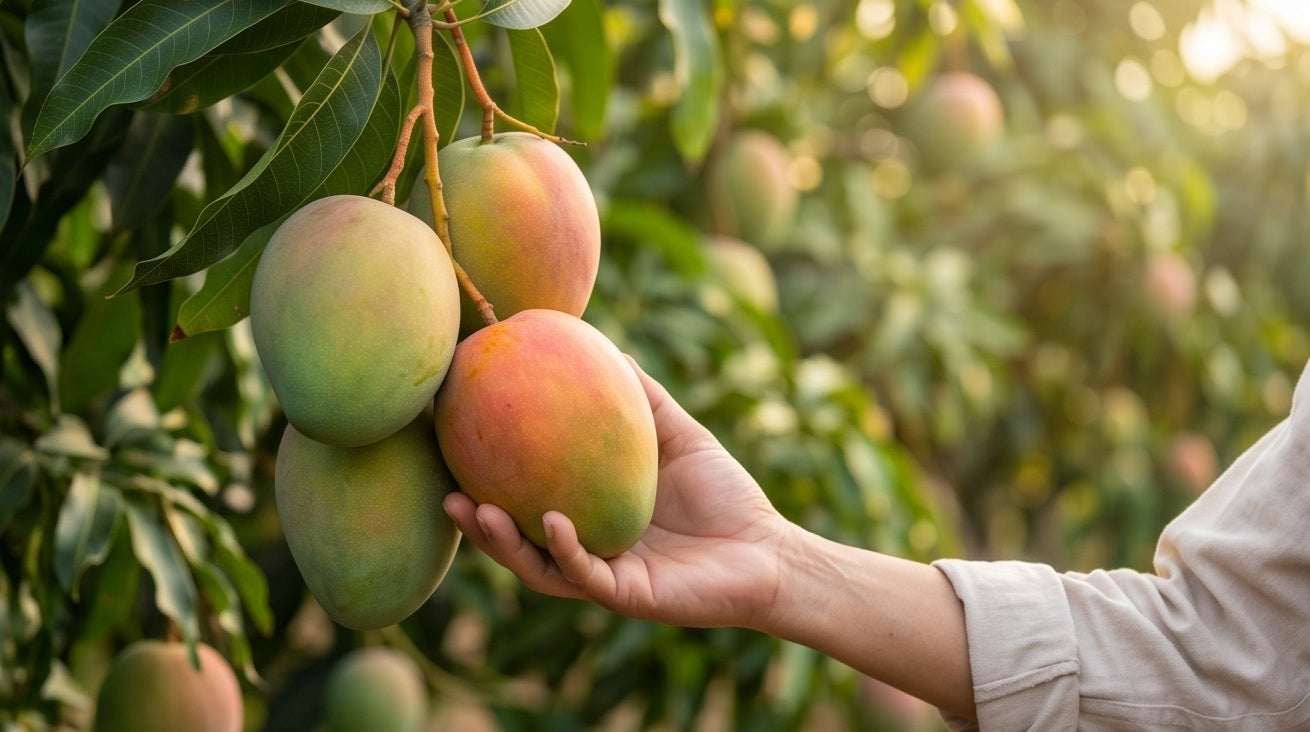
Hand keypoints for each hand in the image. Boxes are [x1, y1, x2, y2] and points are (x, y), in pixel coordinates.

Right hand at [443, 357, 794, 628]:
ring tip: (477, 511)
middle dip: (477, 524)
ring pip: (538, 567)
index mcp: (588, 518)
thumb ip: (640, 396)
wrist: (768, 549)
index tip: (455, 449)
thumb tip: (601, 340)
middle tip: (444, 493)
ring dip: (504, 544)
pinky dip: (566, 550)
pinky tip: (553, 522)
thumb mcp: (676, 434)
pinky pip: (587, 575)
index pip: (526, 503)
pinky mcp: (629, 597)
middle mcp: (586, 551)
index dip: (487, 484)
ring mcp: (604, 577)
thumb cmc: (724, 494)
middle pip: (516, 542)